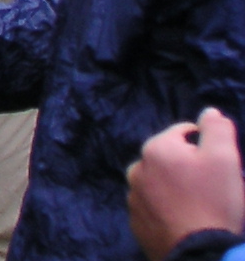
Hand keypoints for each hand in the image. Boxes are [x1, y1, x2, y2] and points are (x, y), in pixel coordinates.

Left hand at [129, 109, 244, 260]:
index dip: (205, 145)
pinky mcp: (137, 222)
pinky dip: (168, 208)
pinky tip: (186, 218)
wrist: (200, 253)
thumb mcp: (224, 159)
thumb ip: (217, 129)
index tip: (218, 164)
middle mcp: (137, 168)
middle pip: (169, 158)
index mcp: (156, 148)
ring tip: (199, 204)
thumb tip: (209, 112)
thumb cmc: (214, 202)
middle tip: (211, 186)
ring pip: (159, 182)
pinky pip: (154, 206)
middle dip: (188, 166)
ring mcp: (134, 197)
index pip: (183, 133)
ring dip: (176, 187)